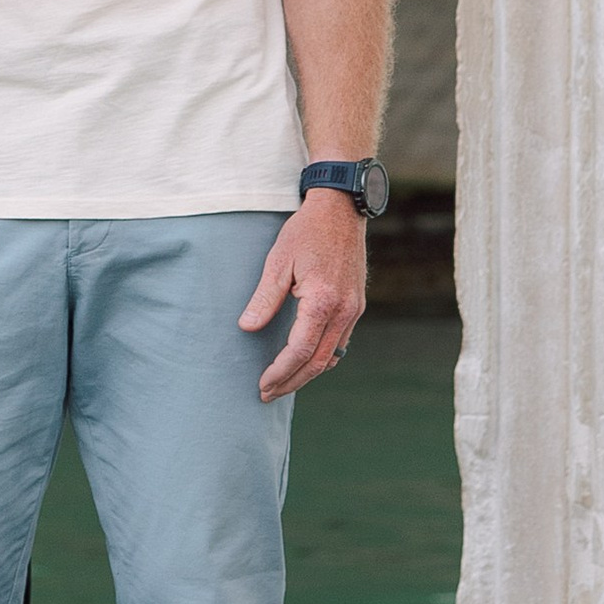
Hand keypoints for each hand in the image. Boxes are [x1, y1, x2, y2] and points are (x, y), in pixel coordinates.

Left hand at [240, 193, 367, 399]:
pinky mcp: (356, 305)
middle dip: (291, 381)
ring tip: (282, 383)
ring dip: (306, 374)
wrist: (342, 209)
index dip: (280, 372)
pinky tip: (305, 362)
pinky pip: (341, 342)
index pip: (300, 350)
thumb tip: (247, 327)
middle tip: (267, 393)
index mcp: (323, 300)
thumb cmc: (307, 230)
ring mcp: (354, 309)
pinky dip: (322, 358)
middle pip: (318, 362)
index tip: (262, 384)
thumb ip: (265, 297)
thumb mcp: (278, 259)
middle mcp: (344, 310)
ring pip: (332, 356)